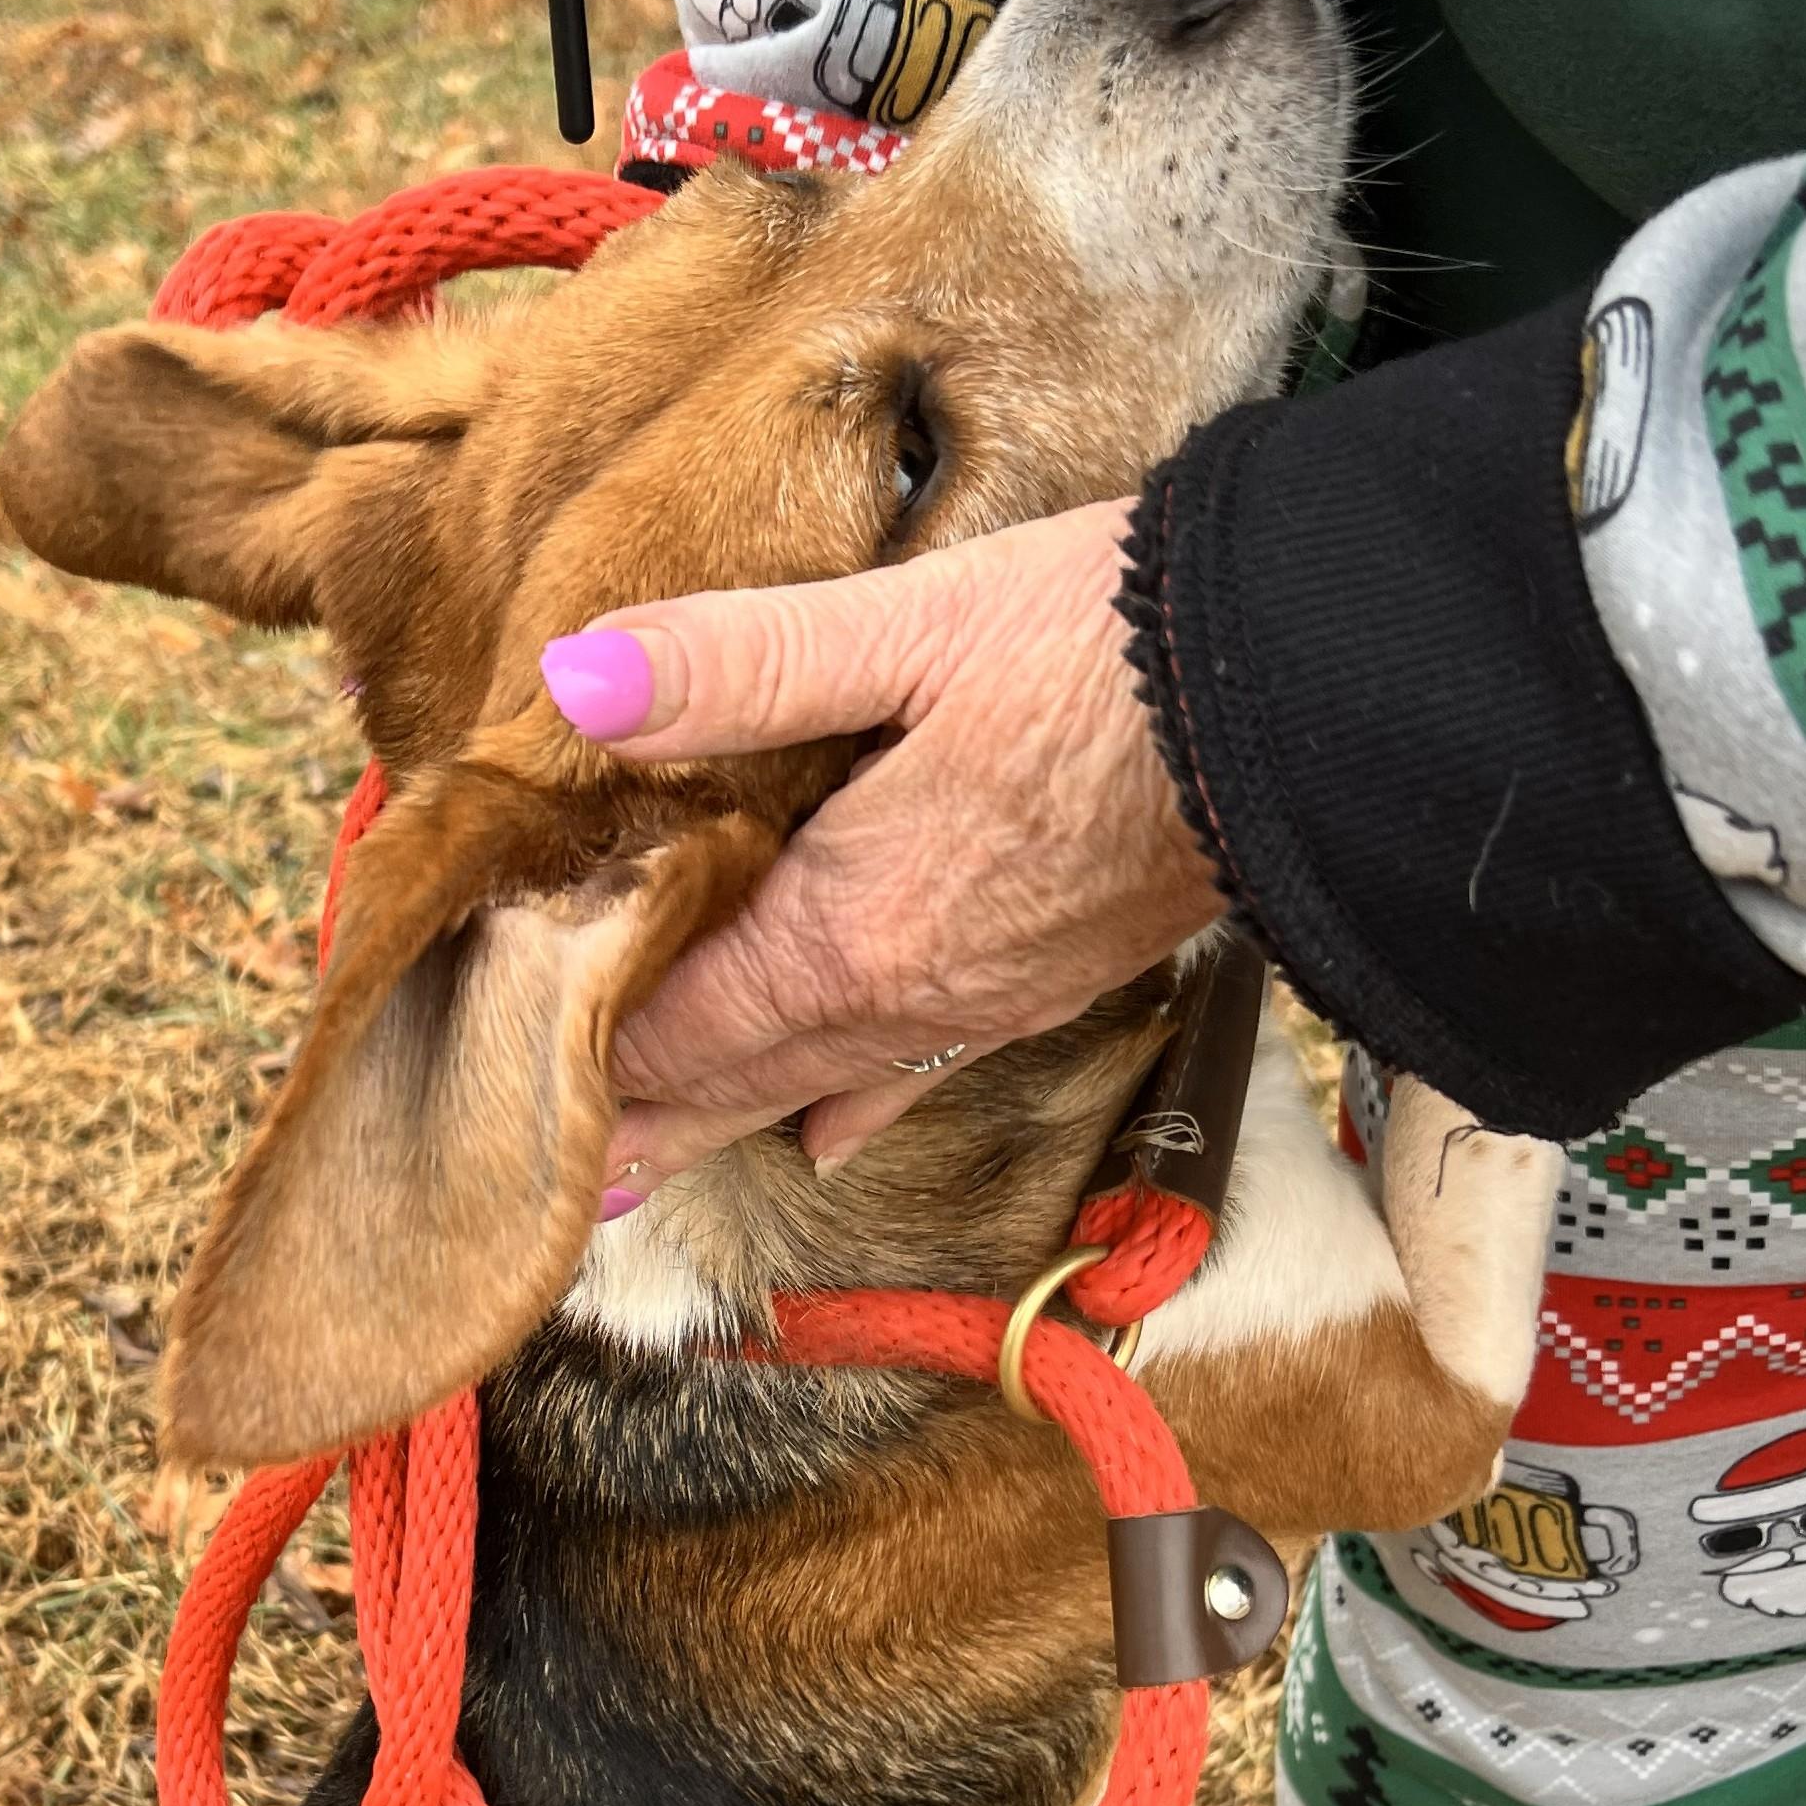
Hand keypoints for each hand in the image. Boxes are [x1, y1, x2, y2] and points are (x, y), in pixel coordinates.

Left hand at [540, 496, 1218, 1186]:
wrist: (1317, 699)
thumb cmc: (1112, 644)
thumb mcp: (909, 625)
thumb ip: (737, 664)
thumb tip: (574, 683)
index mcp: (848, 927)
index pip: (673, 1016)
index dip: (576, 1045)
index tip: (487, 1074)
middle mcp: (905, 996)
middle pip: (731, 1075)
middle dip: (629, 1118)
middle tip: (525, 1179)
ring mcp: (981, 1001)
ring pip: (813, 1084)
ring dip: (717, 1123)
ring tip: (628, 1172)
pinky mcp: (1046, 983)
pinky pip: (916, 1068)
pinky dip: (850, 1103)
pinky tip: (830, 1135)